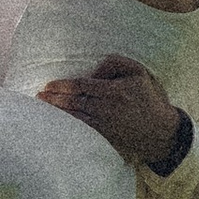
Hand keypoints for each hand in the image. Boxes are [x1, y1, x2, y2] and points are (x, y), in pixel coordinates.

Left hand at [38, 55, 186, 167]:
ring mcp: (105, 123)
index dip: (62, 85)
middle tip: (39, 95)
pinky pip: (82, 127)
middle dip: (54, 98)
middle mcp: (107, 107)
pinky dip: (68, 123)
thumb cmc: (148, 97)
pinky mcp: (105, 135)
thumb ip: (115, 63)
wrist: (160, 130)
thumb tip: (94, 72)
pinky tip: (57, 120)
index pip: (82, 86)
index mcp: (114, 90)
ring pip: (75, 115)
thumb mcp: (138, 71)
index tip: (49, 85)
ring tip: (43, 105)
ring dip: (57, 111)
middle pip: (74, 101)